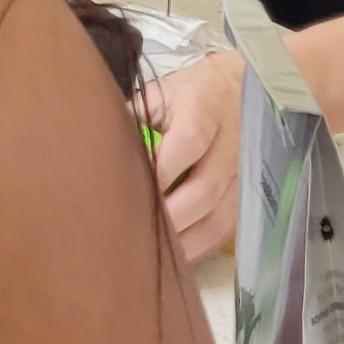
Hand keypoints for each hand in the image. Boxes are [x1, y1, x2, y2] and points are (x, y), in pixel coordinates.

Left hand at [143, 49, 245, 255]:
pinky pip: (226, 229)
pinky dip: (200, 246)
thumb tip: (94, 148)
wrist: (248, 88)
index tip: (127, 195)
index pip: (187, 144)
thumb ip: (133, 118)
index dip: (159, 174)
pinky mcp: (247, 195)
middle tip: (131, 233)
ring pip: (217, 218)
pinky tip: (176, 255)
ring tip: (151, 254)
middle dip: (168, 217)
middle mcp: (230, 146)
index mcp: (204, 111)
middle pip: (203, 191)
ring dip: (184, 241)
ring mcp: (243, 174)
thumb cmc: (195, 92)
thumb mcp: (163, 92)